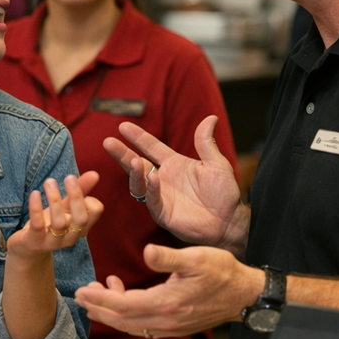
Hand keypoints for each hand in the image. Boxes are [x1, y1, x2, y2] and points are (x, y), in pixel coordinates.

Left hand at [7, 172, 103, 258]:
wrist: (28, 248)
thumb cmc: (50, 223)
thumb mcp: (65, 207)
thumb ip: (80, 191)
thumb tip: (95, 174)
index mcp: (81, 227)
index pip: (95, 211)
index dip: (88, 197)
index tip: (75, 185)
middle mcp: (71, 236)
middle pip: (81, 218)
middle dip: (76, 196)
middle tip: (69, 177)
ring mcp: (53, 242)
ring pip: (59, 223)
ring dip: (55, 200)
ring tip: (49, 182)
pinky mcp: (34, 242)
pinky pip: (38, 225)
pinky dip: (36, 208)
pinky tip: (35, 194)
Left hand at [75, 244, 264, 336]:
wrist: (245, 296)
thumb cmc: (223, 272)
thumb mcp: (197, 258)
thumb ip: (170, 257)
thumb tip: (147, 253)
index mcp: (167, 302)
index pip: (124, 304)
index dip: (101, 299)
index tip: (82, 290)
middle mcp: (166, 320)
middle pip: (122, 320)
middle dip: (98, 308)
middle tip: (79, 296)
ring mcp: (171, 327)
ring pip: (131, 326)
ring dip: (110, 314)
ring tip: (93, 299)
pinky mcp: (175, 327)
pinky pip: (143, 326)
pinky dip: (127, 317)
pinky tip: (123, 298)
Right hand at [103, 115, 248, 254]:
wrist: (230, 221)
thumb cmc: (225, 193)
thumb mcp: (217, 163)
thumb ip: (206, 143)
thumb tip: (210, 118)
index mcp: (174, 164)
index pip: (151, 147)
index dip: (137, 137)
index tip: (123, 126)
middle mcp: (163, 178)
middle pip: (137, 163)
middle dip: (122, 153)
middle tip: (108, 142)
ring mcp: (161, 196)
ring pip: (139, 182)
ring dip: (134, 172)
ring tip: (133, 160)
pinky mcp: (163, 212)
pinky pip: (151, 199)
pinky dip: (150, 189)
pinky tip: (153, 178)